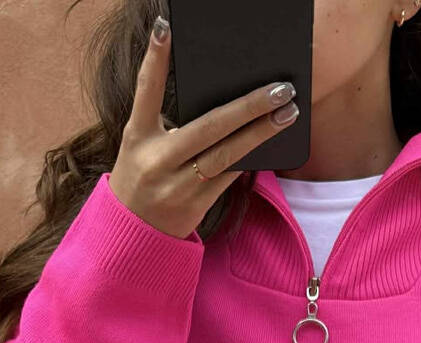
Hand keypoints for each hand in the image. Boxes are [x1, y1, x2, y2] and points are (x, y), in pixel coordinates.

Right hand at [109, 18, 299, 240]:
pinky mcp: (195, 206)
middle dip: (248, 106)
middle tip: (280, 88)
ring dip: (261, 132)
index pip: (146, 90)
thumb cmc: (141, 177)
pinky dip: (251, 157)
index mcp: (137, 136)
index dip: (155, 58)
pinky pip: (230, 177)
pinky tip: (272, 142)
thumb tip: (217, 95)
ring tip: (288, 113)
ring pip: (226, 155)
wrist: (132, 235)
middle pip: (208, 126)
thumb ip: (167, 120)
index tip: (166, 28)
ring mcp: (177, 186)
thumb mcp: (140, 144)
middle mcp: (157, 160)